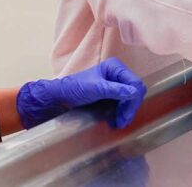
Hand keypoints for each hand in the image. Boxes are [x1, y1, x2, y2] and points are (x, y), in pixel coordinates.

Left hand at [17, 58, 146, 128]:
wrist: (56, 100)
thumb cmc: (72, 89)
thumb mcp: (94, 89)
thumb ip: (115, 90)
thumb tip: (134, 92)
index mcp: (115, 67)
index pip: (134, 82)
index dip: (133, 99)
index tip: (126, 115)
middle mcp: (117, 75)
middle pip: (135, 91)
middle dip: (130, 107)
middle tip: (122, 122)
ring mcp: (115, 86)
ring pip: (130, 100)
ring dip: (126, 112)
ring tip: (118, 123)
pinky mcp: (110, 97)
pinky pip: (123, 105)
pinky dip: (121, 113)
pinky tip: (115, 121)